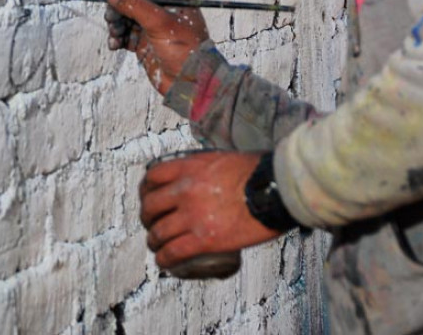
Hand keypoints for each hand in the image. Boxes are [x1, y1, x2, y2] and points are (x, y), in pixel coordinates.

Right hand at [105, 0, 209, 95]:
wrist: (190, 84)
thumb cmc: (185, 51)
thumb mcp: (161, 24)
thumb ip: (136, 5)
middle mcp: (163, 9)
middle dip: (119, 7)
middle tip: (111, 18)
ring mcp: (153, 26)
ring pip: (126, 16)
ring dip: (115, 23)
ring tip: (114, 35)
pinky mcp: (144, 42)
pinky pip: (124, 34)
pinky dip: (117, 38)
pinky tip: (115, 45)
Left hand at [139, 151, 280, 269]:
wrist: (277, 190)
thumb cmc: (259, 173)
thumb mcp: (224, 159)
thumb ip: (206, 168)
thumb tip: (205, 177)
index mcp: (190, 168)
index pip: (153, 177)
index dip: (146, 189)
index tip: (148, 197)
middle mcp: (185, 190)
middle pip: (150, 206)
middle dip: (147, 218)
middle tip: (151, 224)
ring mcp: (193, 215)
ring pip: (158, 232)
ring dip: (154, 241)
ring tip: (157, 247)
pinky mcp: (205, 239)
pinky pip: (173, 252)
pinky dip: (164, 260)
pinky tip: (165, 263)